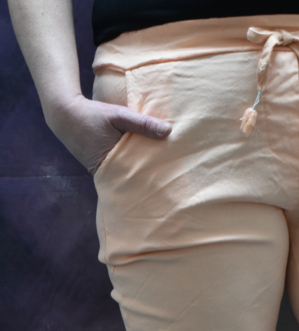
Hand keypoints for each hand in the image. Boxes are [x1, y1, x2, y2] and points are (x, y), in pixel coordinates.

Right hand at [46, 93, 171, 174]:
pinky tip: (141, 166)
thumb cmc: (92, 114)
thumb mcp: (118, 115)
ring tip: (159, 176)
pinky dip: (127, 168)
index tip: (170, 181)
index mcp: (112, 164)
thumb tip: (168, 130)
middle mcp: (106, 172)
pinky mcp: (99, 167)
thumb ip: (142, 123)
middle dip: (147, 179)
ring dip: (137, 173)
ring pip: (124, 176)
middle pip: (132, 180)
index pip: (138, 177)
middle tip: (170, 184)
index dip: (153, 179)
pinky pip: (117, 171)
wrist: (65, 115)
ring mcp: (101, 172)